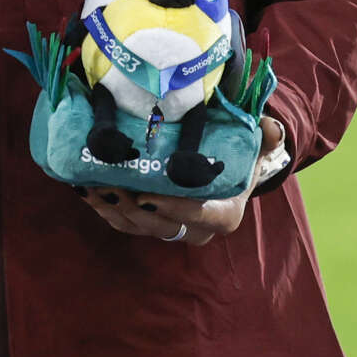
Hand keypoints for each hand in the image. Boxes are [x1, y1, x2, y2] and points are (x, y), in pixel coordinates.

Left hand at [76, 114, 288, 247]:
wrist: (226, 174)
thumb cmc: (239, 160)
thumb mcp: (256, 148)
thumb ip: (266, 138)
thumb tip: (271, 127)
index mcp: (223, 214)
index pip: (199, 217)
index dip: (173, 210)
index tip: (148, 197)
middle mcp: (196, 229)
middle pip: (160, 226)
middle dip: (131, 210)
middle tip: (107, 185)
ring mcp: (171, 228)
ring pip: (137, 227)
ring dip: (111, 209)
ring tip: (88, 185)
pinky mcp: (150, 224)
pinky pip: (124, 223)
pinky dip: (104, 209)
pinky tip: (84, 189)